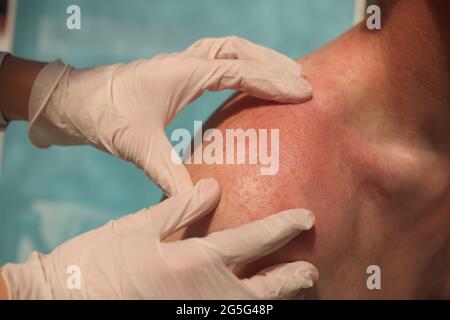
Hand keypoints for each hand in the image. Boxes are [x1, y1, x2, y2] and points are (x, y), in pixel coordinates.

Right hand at [1, 179, 317, 298]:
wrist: (65, 300)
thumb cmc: (98, 261)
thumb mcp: (138, 227)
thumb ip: (180, 208)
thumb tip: (211, 188)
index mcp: (198, 260)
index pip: (255, 240)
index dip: (284, 227)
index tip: (306, 218)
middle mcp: (209, 292)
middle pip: (265, 287)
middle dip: (292, 277)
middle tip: (311, 270)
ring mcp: (201, 312)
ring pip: (252, 308)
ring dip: (277, 299)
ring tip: (294, 290)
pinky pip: (228, 314)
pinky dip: (247, 307)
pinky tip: (250, 302)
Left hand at [28, 36, 311, 195]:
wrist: (73, 102)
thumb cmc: (102, 116)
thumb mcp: (136, 145)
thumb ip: (167, 172)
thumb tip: (195, 200)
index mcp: (182, 72)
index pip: (238, 69)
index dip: (272, 80)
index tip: (302, 92)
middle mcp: (184, 62)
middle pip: (238, 50)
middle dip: (272, 62)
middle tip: (301, 80)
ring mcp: (179, 65)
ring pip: (227, 50)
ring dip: (257, 58)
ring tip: (283, 74)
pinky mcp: (175, 75)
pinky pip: (215, 62)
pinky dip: (238, 66)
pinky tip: (245, 83)